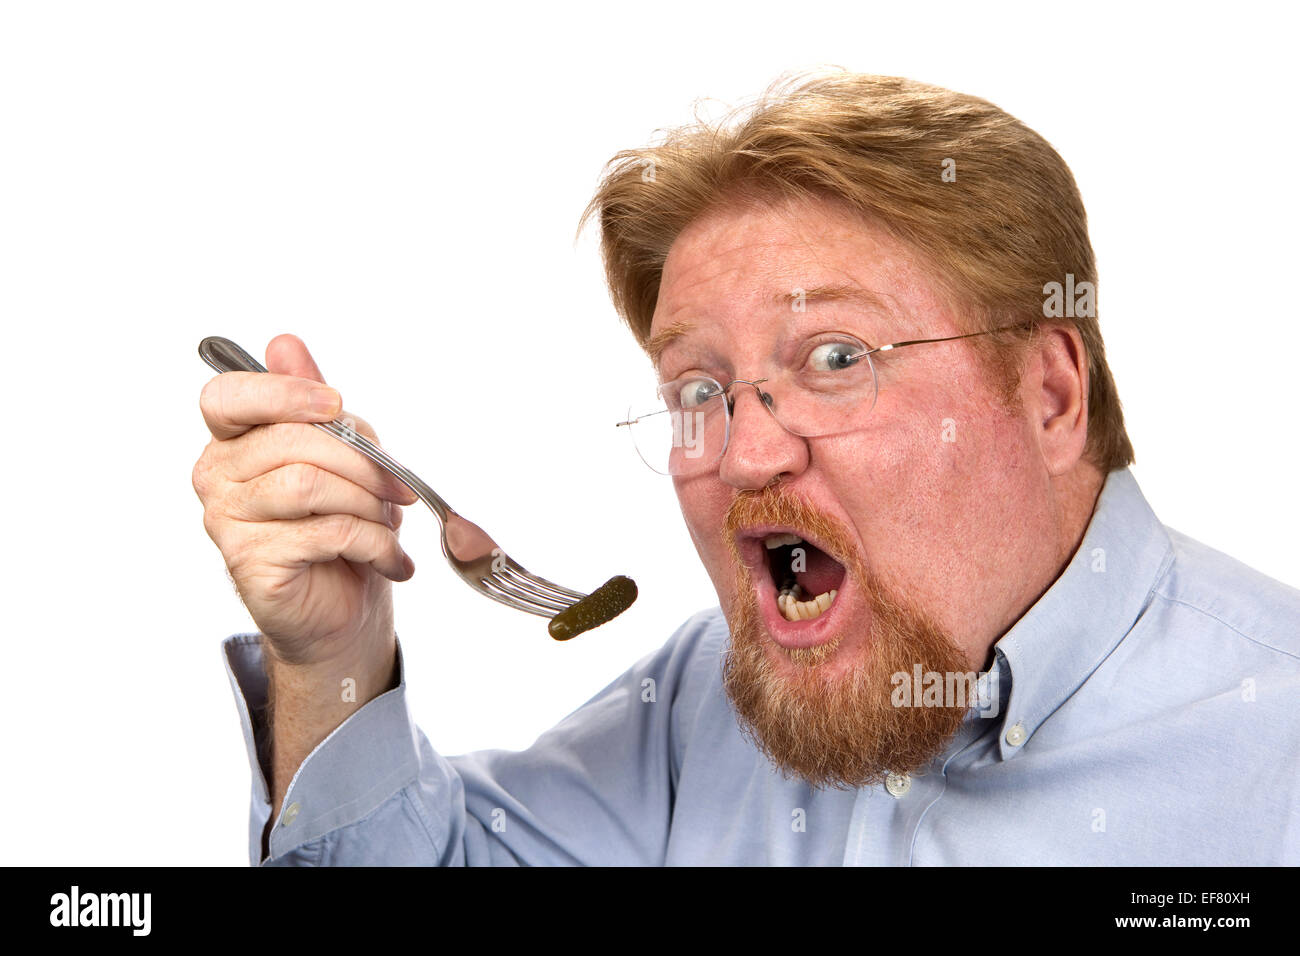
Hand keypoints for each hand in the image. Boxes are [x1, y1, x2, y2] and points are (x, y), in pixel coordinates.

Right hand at [193, 334, 417, 666]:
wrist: (342, 613)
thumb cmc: (341, 530)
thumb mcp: (342, 460)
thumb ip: (316, 406)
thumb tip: (285, 343)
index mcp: (233, 440)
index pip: (228, 396)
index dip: (283, 392)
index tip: (336, 406)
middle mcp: (217, 475)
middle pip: (291, 441)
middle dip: (364, 462)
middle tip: (401, 489)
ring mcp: (226, 520)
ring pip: (308, 485)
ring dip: (369, 505)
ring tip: (390, 526)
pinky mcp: (248, 562)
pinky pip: (324, 532)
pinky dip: (375, 544)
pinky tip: (392, 560)